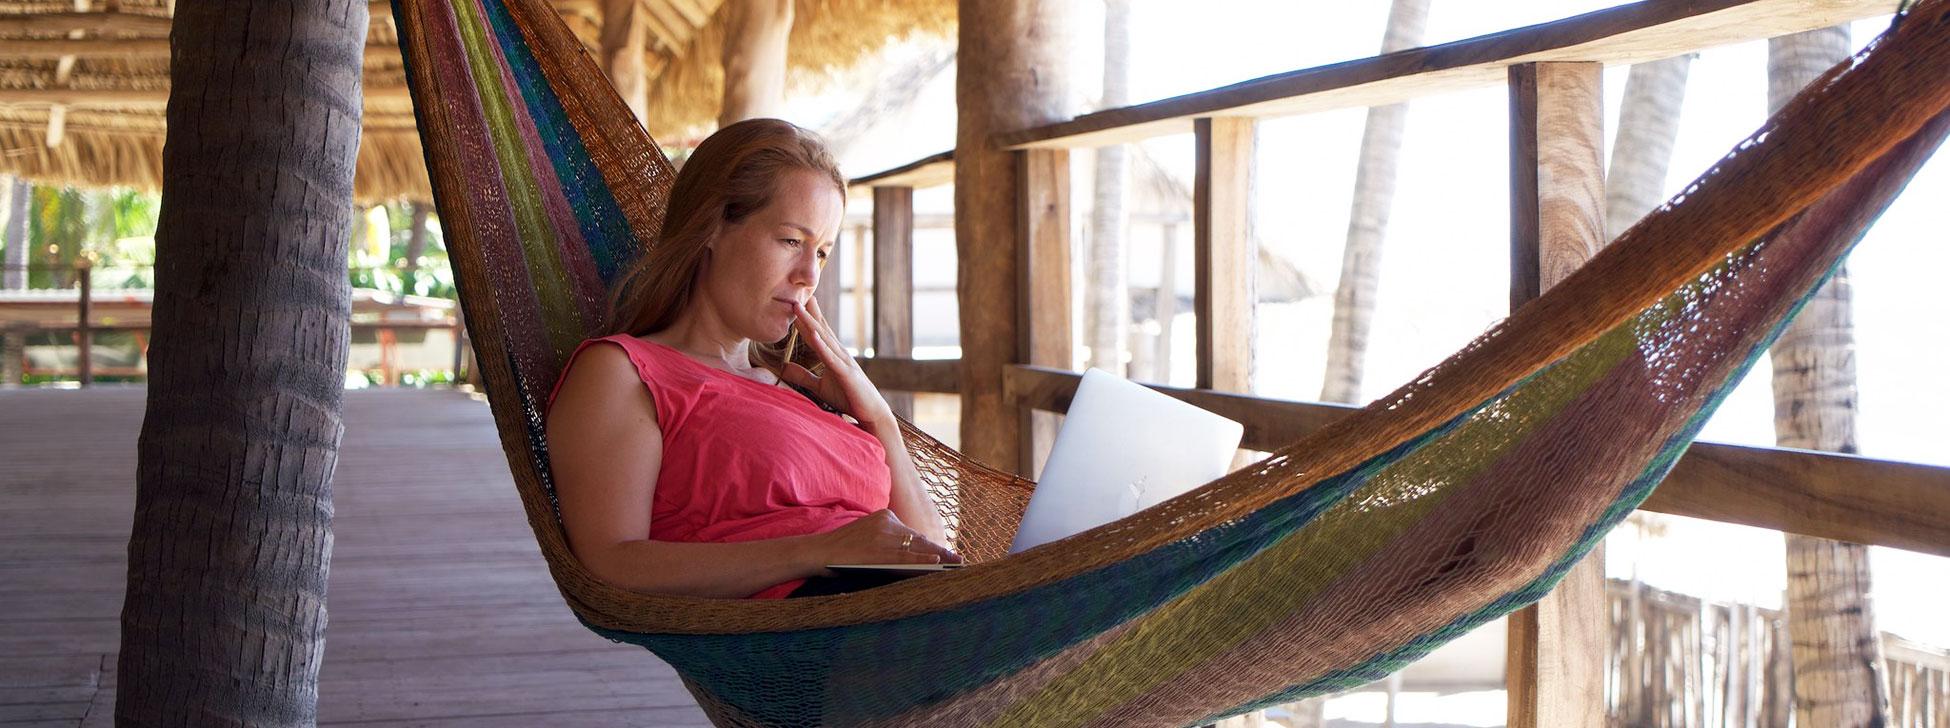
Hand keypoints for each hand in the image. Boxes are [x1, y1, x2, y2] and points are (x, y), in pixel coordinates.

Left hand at [780, 296, 893, 427]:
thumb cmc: (849, 399)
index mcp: (833, 355)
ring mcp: (843, 362)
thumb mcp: (820, 386)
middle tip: (798, 294)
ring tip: (799, 308)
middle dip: (809, 312)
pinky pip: (831, 358)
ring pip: (823, 338)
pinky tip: (813, 334)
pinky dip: (822, 345)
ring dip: (810, 322)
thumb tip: (783, 367)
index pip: (818, 333)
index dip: (807, 318)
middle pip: (820, 329)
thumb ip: (803, 376)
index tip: (798, 302)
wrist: (872, 413)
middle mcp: (839, 354)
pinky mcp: (846, 373)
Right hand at [808, 510, 960, 575]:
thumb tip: (916, 554)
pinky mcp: (878, 550)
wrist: (818, 552)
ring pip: (916, 547)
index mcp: (885, 516)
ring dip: (937, 557)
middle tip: (958, 561)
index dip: (931, 544)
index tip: (947, 553)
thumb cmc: (843, 551)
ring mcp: (882, 535)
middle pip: (919, 539)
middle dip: (939, 551)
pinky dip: (922, 559)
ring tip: (953, 566)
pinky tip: (937, 564)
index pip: (913, 533)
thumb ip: (888, 541)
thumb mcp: (867, 536)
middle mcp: (886, 522)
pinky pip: (905, 556)